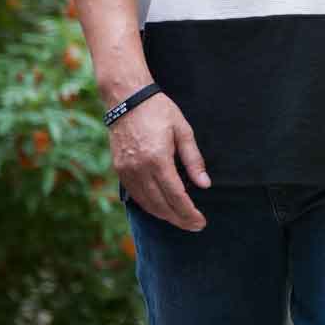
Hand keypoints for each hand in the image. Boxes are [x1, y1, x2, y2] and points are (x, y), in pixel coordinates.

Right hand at [109, 93, 209, 230]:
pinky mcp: (119, 170)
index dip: (189, 213)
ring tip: (181, 220)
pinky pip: (135, 195)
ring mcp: (126, 171)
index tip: (200, 222)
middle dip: (179, 219)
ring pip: (146, 204)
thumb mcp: (183, 131)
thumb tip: (205, 184)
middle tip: (195, 225)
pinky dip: (149, 206)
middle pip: (161, 205)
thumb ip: (194, 160)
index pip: (176, 196)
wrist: (127, 99)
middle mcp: (139, 169)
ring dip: (165, 216)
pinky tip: (161, 209)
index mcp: (157, 159)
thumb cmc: (159, 111)